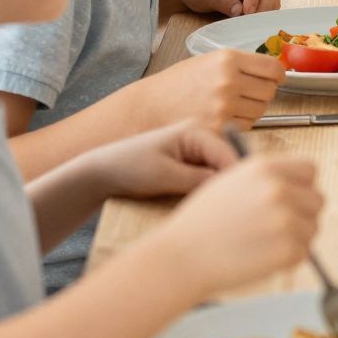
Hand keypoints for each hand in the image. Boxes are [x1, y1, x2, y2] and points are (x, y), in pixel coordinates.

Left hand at [87, 121, 237, 201]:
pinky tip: (198, 202)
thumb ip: (199, 180)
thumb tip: (226, 186)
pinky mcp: (189, 162)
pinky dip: (204, 189)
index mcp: (196, 130)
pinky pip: (206, 175)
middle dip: (225, 182)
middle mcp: (200, 135)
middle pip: (226, 161)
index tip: (236, 201)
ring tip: (210, 206)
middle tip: (223, 207)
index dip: (235, 177)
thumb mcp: (165, 176)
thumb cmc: (129, 167)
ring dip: (214, 187)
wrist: (101, 172)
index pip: (228, 154)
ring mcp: (195, 149)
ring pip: (217, 170)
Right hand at [127, 49, 285, 132]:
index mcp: (227, 59)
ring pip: (261, 110)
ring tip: (230, 105)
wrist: (147, 107)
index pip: (273, 68)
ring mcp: (223, 106)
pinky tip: (223, 117)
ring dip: (252, 109)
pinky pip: (247, 126)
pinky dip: (241, 123)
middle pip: (270, 91)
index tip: (275, 79)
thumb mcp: (208, 61)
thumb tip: (274, 71)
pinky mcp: (219, 127)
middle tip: (247, 94)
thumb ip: (240, 64)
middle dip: (263, 93)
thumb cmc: (178, 84)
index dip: (278, 75)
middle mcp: (228, 81)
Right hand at [150, 155, 322, 298]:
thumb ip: (265, 179)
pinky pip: (303, 253)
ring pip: (312, 228)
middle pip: (317, 199)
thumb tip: (297, 185)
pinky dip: (287, 259)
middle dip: (302, 214)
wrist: (180, 258)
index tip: (292, 199)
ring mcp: (286, 219)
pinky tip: (260, 258)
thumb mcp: (229, 182)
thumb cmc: (200, 223)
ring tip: (261, 245)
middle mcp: (279, 189)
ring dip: (295, 238)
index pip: (310, 169)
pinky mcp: (288, 249)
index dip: (302, 186)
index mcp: (265, 168)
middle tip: (276, 228)